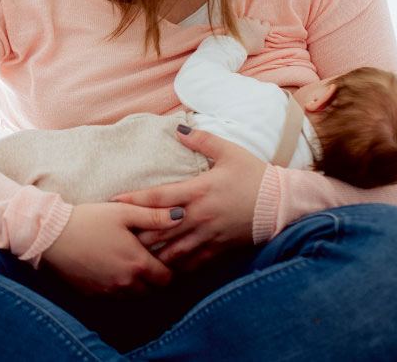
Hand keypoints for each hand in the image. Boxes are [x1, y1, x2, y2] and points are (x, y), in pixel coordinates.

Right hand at [39, 202, 180, 295]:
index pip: (167, 278)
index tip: (162, 258)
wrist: (51, 235)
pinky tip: (110, 270)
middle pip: (152, 291)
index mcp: (137, 263)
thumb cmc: (89, 219)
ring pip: (134, 296)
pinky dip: (118, 288)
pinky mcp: (93, 294)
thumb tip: (181, 216)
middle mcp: (126, 283)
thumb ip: (154, 216)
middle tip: (147, 261)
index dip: (168, 269)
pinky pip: (114, 297)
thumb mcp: (123, 212)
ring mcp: (108, 291)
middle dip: (154, 279)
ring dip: (136, 285)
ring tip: (129, 266)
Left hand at [110, 128, 265, 271]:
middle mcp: (199, 216)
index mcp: (198, 191)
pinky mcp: (218, 249)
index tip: (114, 201)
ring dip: (152, 253)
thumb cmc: (254, 175)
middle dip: (136, 232)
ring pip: (172, 250)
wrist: (282, 204)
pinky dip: (175, 267)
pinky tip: (161, 269)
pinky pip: (192, 263)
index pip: (159, 197)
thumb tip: (179, 127)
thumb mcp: (229, 152)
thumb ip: (202, 140)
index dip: (135, 200)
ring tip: (132, 253)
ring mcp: (208, 235)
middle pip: (159, 228)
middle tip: (115, 233)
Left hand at [234, 17, 270, 54]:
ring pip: (248, 19)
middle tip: (251, 31)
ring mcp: (246, 21)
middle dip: (255, 24)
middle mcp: (255, 23)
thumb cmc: (249, 49)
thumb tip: (262, 39)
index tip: (260, 30)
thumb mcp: (260, 48)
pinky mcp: (238, 20)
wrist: (236, 47)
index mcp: (262, 30)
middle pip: (257, 20)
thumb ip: (263, 41)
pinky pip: (240, 19)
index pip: (266, 24)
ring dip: (246, 23)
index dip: (264, 27)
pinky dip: (239, 23)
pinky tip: (237, 28)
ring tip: (243, 30)